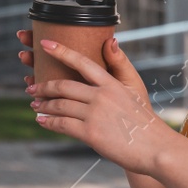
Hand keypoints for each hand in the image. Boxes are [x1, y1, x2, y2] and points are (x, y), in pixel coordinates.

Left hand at [25, 36, 173, 173]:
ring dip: (44, 105)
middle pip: (63, 86)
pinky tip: (42, 121)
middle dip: (43, 86)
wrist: (155, 148)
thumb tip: (110, 40)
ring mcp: (95, 114)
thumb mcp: (135, 88)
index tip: (44, 45)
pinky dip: (49, 122)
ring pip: (60, 106)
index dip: (61, 51)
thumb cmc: (144, 120)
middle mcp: (101, 95)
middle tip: (32, 87)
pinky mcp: (90, 133)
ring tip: (35, 105)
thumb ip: (119, 65)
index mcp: (111, 83)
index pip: (81, 62)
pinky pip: (62, 124)